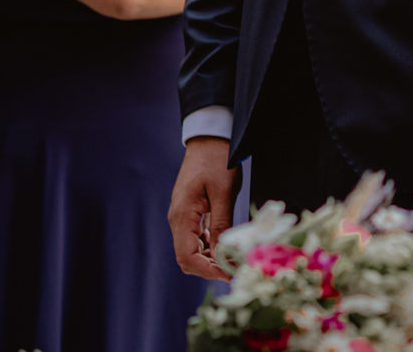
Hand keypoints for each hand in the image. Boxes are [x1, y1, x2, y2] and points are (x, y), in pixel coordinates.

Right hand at [168, 137, 240, 280]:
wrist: (209, 139)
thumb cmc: (217, 160)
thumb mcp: (224, 192)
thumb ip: (222, 224)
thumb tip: (223, 254)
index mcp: (182, 215)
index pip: (187, 256)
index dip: (206, 270)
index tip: (228, 274)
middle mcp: (178, 219)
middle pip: (188, 257)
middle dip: (209, 268)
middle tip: (234, 270)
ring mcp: (183, 217)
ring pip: (192, 249)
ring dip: (210, 259)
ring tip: (234, 260)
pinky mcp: (190, 213)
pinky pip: (197, 237)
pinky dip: (210, 246)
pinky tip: (227, 246)